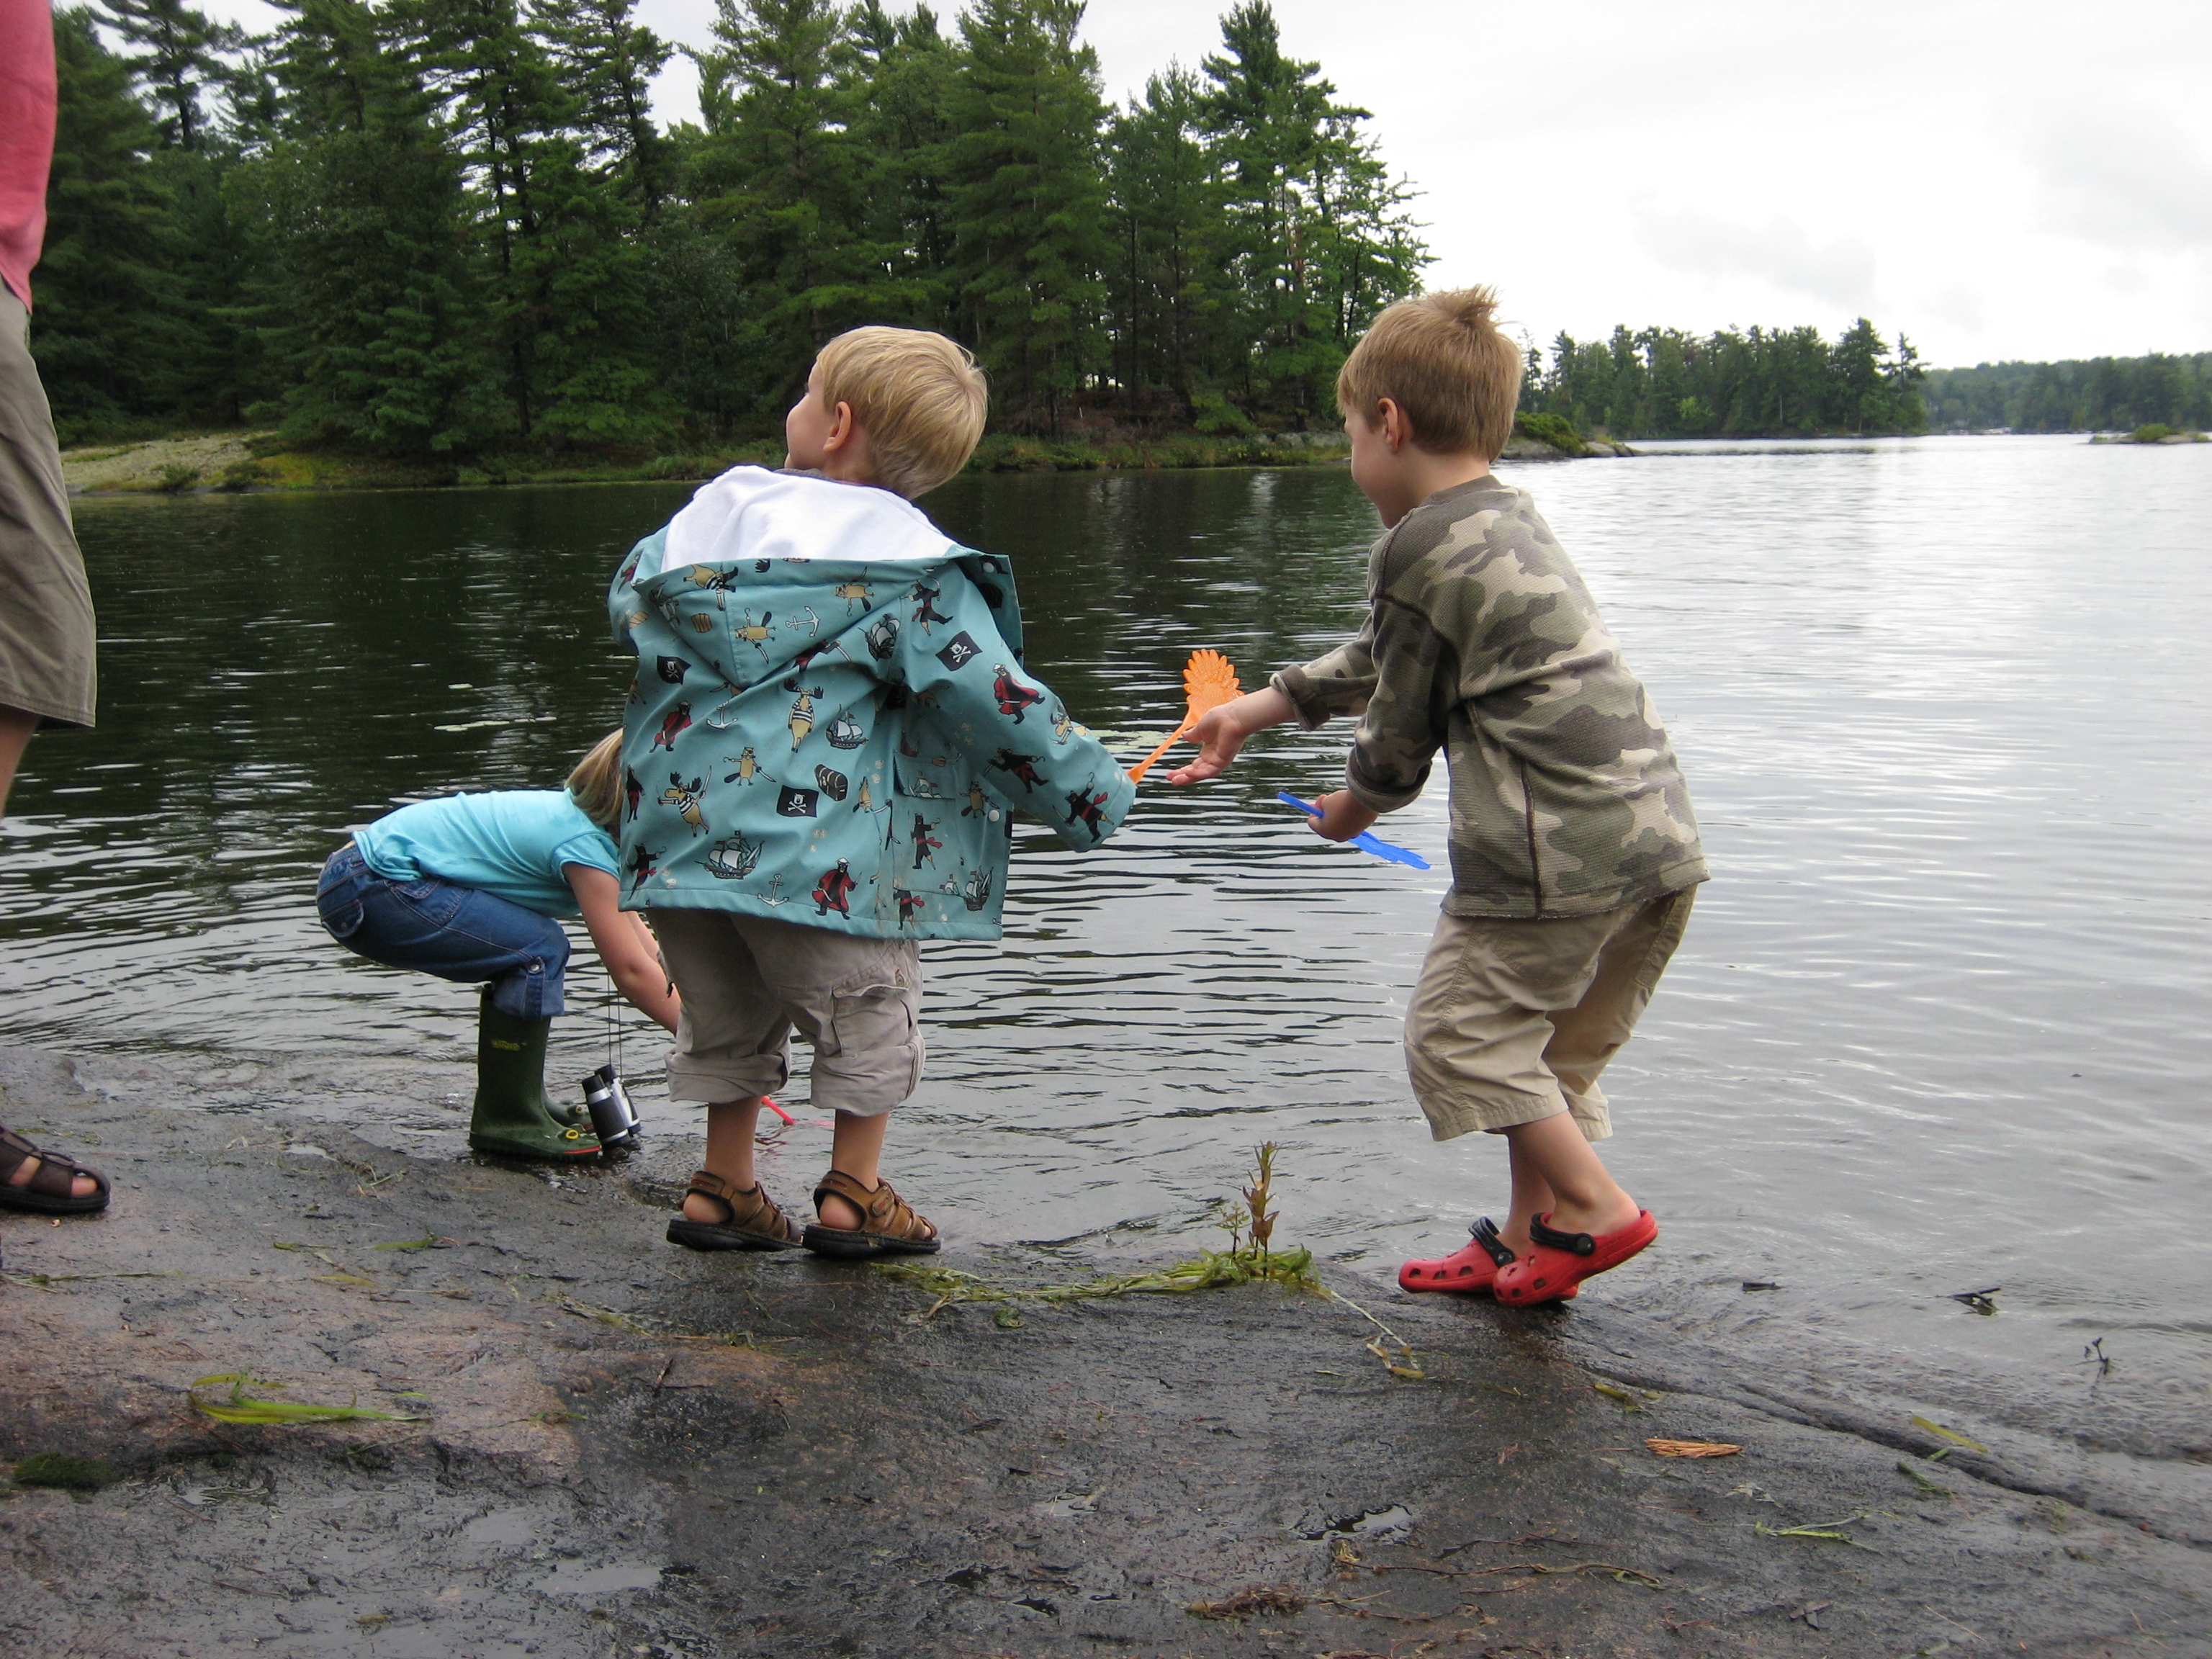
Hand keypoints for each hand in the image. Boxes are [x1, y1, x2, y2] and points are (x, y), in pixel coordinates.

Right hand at [1168, 687, 1293, 784]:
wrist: (1232, 716)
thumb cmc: (1220, 719)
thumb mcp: (1201, 728)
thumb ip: (1193, 735)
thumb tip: (1185, 736)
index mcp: (1209, 751)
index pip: (1194, 765)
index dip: (1183, 770)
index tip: (1171, 772)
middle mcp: (1213, 758)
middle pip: (1196, 772)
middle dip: (1183, 776)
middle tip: (1170, 779)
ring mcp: (1218, 761)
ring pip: (1201, 774)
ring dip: (1188, 778)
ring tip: (1175, 780)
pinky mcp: (1223, 761)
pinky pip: (1209, 771)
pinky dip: (1198, 773)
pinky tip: (1187, 773)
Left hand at [1303, 790, 1378, 843]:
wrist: (1364, 800)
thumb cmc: (1342, 801)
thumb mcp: (1327, 800)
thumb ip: (1321, 805)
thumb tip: (1322, 806)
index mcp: (1325, 832)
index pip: (1312, 822)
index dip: (1313, 810)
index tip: (1315, 801)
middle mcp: (1337, 837)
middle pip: (1326, 825)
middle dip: (1325, 813)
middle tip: (1326, 800)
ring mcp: (1351, 834)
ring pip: (1340, 825)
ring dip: (1337, 815)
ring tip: (1341, 802)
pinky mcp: (1362, 830)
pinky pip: (1352, 823)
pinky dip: (1349, 816)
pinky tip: (1351, 806)